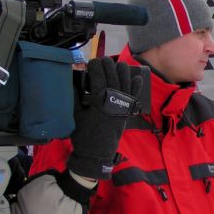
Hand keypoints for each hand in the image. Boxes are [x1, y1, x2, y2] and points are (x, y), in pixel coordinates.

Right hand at [68, 57, 144, 179]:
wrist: (96, 153)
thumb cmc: (82, 134)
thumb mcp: (75, 114)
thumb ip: (76, 96)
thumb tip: (75, 80)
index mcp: (99, 101)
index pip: (98, 77)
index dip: (95, 67)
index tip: (91, 62)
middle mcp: (114, 102)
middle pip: (113, 77)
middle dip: (108, 65)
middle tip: (103, 60)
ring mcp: (122, 107)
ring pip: (126, 84)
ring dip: (123, 72)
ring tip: (118, 63)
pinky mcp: (127, 113)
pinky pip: (134, 96)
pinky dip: (137, 86)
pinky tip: (138, 77)